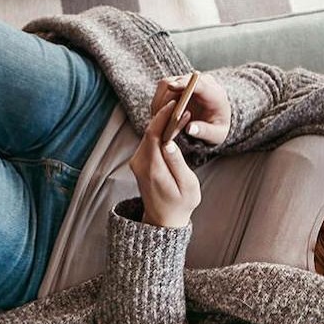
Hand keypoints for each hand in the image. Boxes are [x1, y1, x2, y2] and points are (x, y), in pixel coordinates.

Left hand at [128, 101, 200, 227]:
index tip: (176, 105)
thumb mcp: (187, 185)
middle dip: (164, 115)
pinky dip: (159, 131)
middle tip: (182, 104)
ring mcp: (137, 162)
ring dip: (162, 122)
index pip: (153, 135)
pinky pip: (148, 141)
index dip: (164, 117)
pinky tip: (172, 126)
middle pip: (149, 131)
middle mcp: (139, 164)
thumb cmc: (180, 203)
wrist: (163, 219)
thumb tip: (170, 143)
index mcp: (152, 169)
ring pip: (148, 134)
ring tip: (180, 112)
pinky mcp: (139, 161)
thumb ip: (178, 164)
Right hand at [148, 73, 230, 146]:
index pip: (198, 83)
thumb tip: (190, 129)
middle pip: (178, 82)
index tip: (171, 87)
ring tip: (159, 121)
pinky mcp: (177, 84)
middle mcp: (201, 83)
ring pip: (166, 85)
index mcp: (214, 93)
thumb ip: (205, 132)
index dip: (184, 83)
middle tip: (159, 119)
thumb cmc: (216, 129)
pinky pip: (162, 90)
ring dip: (160, 102)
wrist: (214, 123)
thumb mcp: (216, 135)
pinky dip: (158, 103)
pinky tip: (160, 117)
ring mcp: (187, 82)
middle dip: (167, 100)